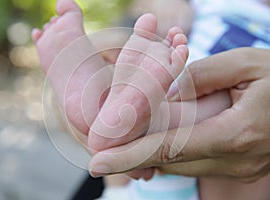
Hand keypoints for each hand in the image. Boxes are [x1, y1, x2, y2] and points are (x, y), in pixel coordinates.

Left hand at [89, 47, 269, 182]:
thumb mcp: (247, 65)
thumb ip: (201, 75)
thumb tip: (166, 91)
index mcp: (238, 134)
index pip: (171, 149)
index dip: (130, 157)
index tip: (98, 164)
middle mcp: (235, 159)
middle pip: (170, 163)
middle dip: (132, 159)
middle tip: (102, 153)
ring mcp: (237, 168)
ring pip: (180, 166)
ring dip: (149, 157)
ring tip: (121, 147)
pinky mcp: (236, 167)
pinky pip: (194, 163)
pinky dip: (170, 154)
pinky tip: (155, 143)